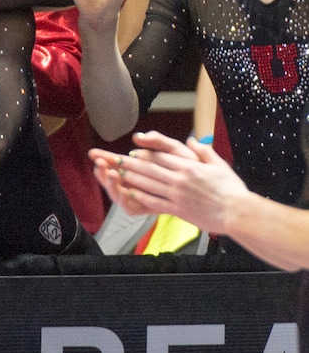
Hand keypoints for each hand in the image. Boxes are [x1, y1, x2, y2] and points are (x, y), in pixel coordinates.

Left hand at [90, 130, 246, 233]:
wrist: (239, 212)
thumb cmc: (232, 189)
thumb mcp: (219, 165)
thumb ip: (203, 152)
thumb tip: (192, 140)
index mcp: (189, 166)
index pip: (162, 156)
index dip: (145, 153)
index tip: (132, 151)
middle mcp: (180, 178)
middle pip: (149, 168)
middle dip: (129, 163)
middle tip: (112, 160)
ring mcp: (178, 194)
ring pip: (148, 184)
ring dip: (130, 178)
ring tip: (115, 174)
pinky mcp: (179, 210)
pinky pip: (155, 202)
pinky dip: (141, 197)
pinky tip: (130, 193)